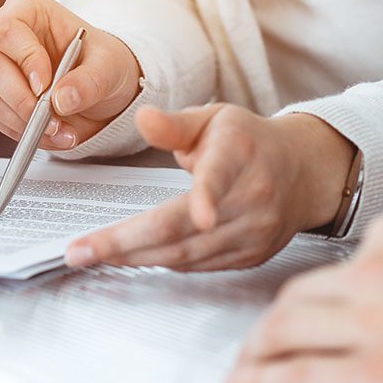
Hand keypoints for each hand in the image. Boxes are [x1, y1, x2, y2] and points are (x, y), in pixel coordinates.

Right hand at [0, 0, 141, 150]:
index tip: (45, 85)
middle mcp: (4, 35)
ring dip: (26, 122)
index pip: (8, 30)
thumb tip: (63, 99)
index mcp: (27, 8)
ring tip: (62, 132)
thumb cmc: (101, 61)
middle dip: (22, 100)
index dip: (24, 59)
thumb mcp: (109, 65)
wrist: (101, 86)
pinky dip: (24, 132)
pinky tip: (52, 136)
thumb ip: (89, 80)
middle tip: (52, 119)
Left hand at [64, 105, 354, 270]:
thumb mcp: (214, 119)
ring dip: (134, 257)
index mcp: (240, 154)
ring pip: (186, 254)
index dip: (208, 196)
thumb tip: (142, 118)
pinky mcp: (250, 256)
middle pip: (184, 228)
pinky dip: (160, 262)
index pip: (221, 176)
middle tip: (79, 252)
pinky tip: (130, 257)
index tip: (200, 213)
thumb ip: (174, 124)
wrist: (304, 172)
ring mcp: (253, 232)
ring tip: (92, 255)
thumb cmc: (248, 141)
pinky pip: (198, 265)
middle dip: (125, 242)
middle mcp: (251, 197)